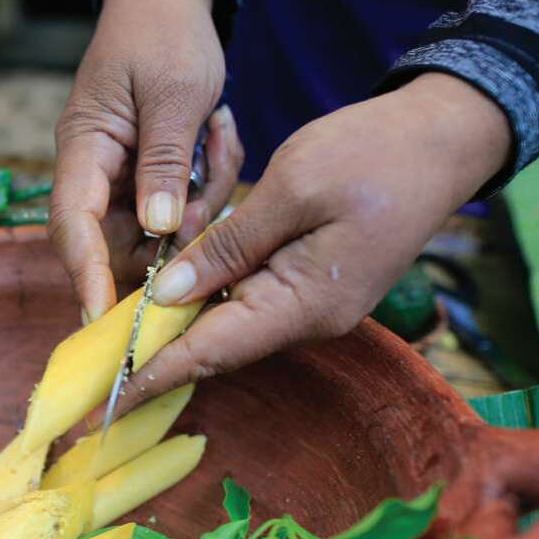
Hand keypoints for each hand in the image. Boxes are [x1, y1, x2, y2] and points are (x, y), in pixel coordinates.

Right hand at [49, 0, 240, 321]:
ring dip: (201, 198)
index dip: (85, 275)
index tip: (104, 318)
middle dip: (173, 233)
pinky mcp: (150, 174)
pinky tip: (220, 131)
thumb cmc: (163, 33)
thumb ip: (163, 162)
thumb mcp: (173, 93)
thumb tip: (161, 230)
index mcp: (85, 147)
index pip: (72, 226)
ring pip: (159, 227)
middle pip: (120, 241)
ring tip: (220, 136)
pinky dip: (209, 180)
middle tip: (213, 195)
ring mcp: (122, 175)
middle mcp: (95, 170)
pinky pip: (180, 204)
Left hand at [124, 72, 512, 401]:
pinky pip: (248, 300)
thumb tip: (168, 295)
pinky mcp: (313, 282)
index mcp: (306, 304)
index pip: (213, 352)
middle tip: (94, 370)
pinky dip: (207, 299)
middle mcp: (309, 318)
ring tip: (115, 336)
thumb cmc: (373, 153)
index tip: (105, 400)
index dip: (155, 374)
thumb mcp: (292, 187)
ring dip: (178, 327)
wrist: (445, 138)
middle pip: (216, 347)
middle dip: (156, 357)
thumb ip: (229, 245)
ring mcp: (314, 304)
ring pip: (229, 323)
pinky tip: (166, 294)